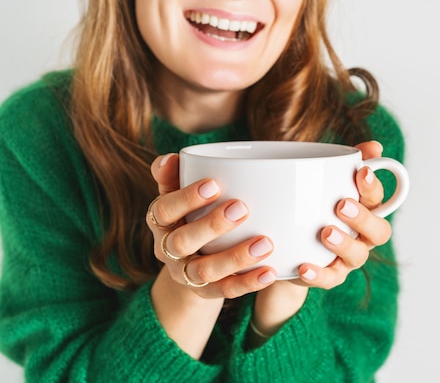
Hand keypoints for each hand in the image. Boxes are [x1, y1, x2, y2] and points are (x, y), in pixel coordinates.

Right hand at [147, 153, 277, 298]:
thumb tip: (171, 158)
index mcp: (160, 223)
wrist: (187, 262)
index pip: (163, 211)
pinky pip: (226, 291)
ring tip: (265, 243)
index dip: (185, 199)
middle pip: (182, 242)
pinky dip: (248, 283)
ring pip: (205, 271)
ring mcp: (186, 275)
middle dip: (212, 225)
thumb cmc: (188, 215)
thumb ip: (174, 176)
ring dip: (236, 257)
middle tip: (242, 208)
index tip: (213, 184)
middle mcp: (168, 251)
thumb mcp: (177, 195)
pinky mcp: (207, 293)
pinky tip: (269, 272)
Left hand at [252, 141, 391, 336]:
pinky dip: (318, 274)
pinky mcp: (329, 276)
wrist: (290, 247)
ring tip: (325, 233)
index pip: (378, 199)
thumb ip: (344, 163)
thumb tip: (374, 146)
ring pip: (357, 256)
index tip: (361, 173)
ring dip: (344, 244)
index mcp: (366, 210)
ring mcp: (348, 258)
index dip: (373, 187)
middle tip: (342, 204)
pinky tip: (304, 266)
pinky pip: (329, 279)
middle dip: (363, 217)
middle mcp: (363, 236)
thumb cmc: (313, 207)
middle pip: (379, 231)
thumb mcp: (323, 181)